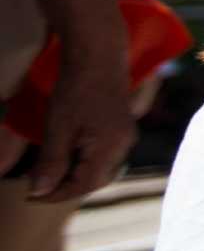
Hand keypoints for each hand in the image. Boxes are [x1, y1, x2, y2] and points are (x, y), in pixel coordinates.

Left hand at [29, 0, 134, 201]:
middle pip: (95, 180)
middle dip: (67, 188)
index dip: (55, 195)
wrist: (99, 55)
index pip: (83, 186)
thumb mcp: (58, 128)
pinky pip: (105, 155)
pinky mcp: (122, 126)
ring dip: (76, 176)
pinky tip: (68, 156)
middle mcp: (124, 145)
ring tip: (50, 174)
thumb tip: (40, 192)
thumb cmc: (77, 89)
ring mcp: (125, 136)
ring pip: (101, 169)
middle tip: (38, 188)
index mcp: (110, 148)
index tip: (30, 195)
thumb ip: (51, 163)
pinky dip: (85, 162)